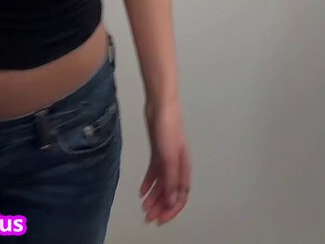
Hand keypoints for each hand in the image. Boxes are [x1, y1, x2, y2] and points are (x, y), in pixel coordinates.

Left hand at [140, 100, 190, 225]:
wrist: (161, 106)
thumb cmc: (169, 128)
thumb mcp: (169, 158)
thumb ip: (170, 181)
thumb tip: (171, 202)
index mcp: (183, 168)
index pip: (180, 196)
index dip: (172, 210)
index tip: (161, 219)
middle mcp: (177, 166)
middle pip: (170, 192)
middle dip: (161, 207)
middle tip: (149, 217)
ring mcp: (167, 159)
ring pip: (162, 184)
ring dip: (154, 197)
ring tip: (144, 207)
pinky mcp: (158, 152)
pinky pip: (154, 173)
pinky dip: (149, 183)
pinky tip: (142, 190)